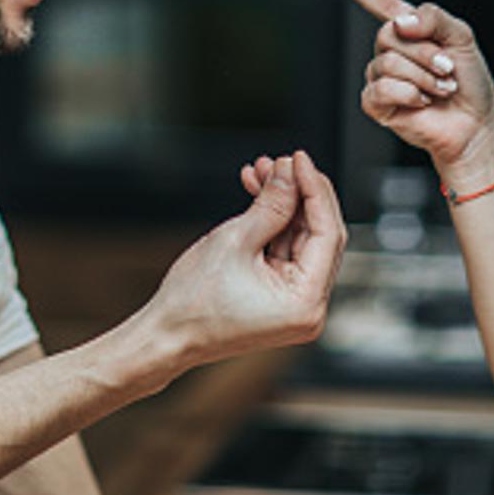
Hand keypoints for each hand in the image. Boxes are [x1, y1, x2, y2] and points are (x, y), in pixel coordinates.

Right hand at [144, 151, 345, 366]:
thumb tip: (291, 172)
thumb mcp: (236, 240)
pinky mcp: (281, 295)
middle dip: (298, 193)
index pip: (327, 233)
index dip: (314, 190)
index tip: (300, 159)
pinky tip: (258, 193)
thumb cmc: (193, 303)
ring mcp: (296, 302)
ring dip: (282, 203)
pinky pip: (286, 249)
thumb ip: (272, 204)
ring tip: (260, 172)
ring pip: (301, 237)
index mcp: (306, 302)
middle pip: (319, 234)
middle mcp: (309, 307)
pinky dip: (273, 223)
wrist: (166, 335)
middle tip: (281, 163)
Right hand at [305, 0, 493, 179]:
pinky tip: (422, 101)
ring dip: (424, 77)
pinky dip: (410, 95)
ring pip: (389, 62)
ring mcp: (380, 75)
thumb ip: (433, 17)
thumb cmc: (469, 81)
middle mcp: (389, 48)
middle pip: (389, 34)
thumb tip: (400, 23)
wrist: (474, 123)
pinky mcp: (377, 103)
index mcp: (405, 26)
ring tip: (439, 88)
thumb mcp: (461, 35)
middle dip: (426, 53)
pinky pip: (382, 89)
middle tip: (446, 69)